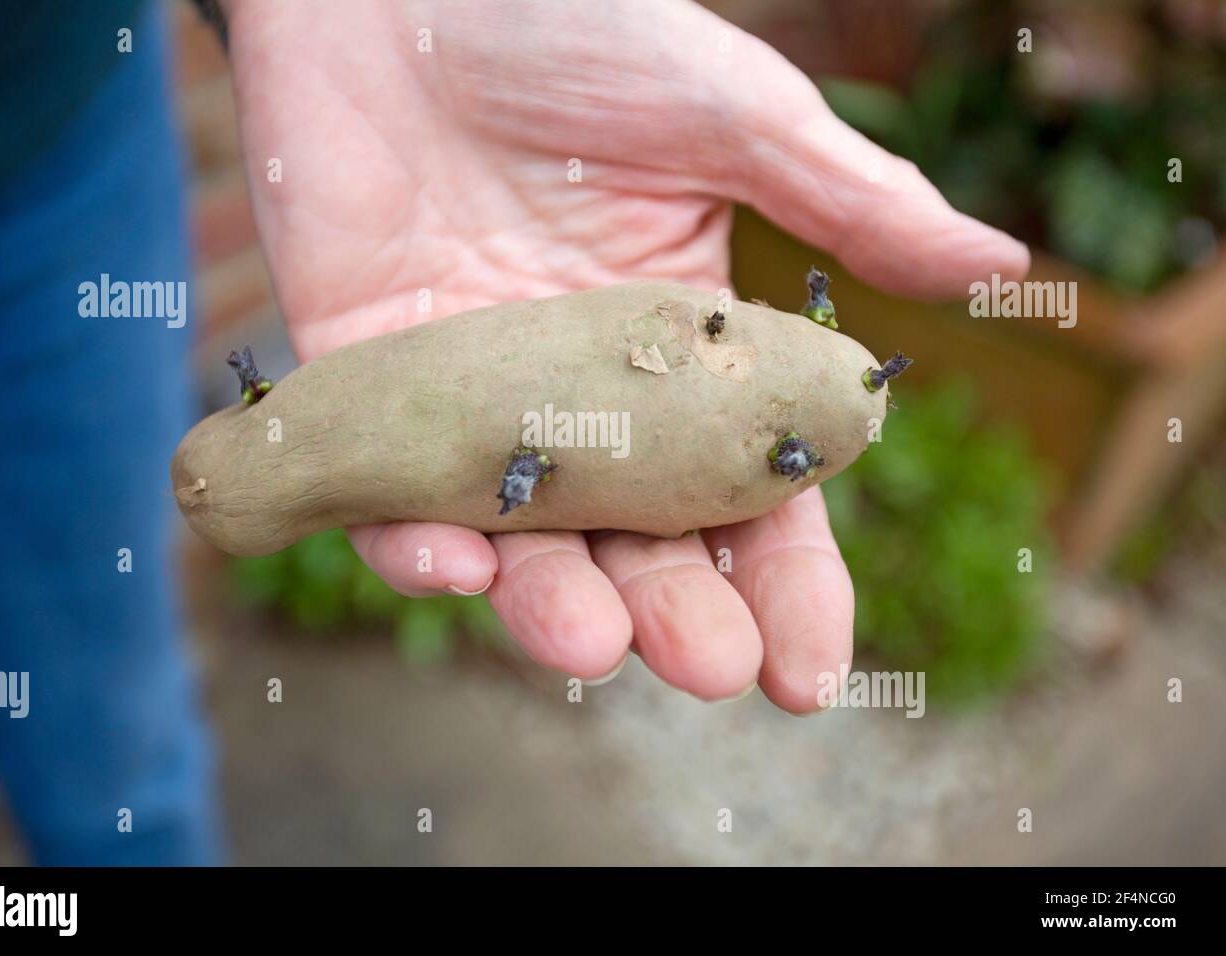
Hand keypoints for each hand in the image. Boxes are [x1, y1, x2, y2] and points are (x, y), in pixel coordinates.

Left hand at [224, 0, 1028, 710]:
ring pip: (522, 543)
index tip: (811, 674)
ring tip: (591, 642)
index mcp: (685, 348)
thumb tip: (1002, 269)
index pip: (750, 494)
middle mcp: (586, 395)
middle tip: (708, 668)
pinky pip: (388, 490)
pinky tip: (450, 562)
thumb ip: (851, 205)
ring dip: (553, 606)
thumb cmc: (573, 24)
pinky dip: (412, 537)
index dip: (784, 586)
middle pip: (640, 543)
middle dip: (677, 617)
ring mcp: (479, 397)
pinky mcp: (371, 381)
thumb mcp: (729, 114)